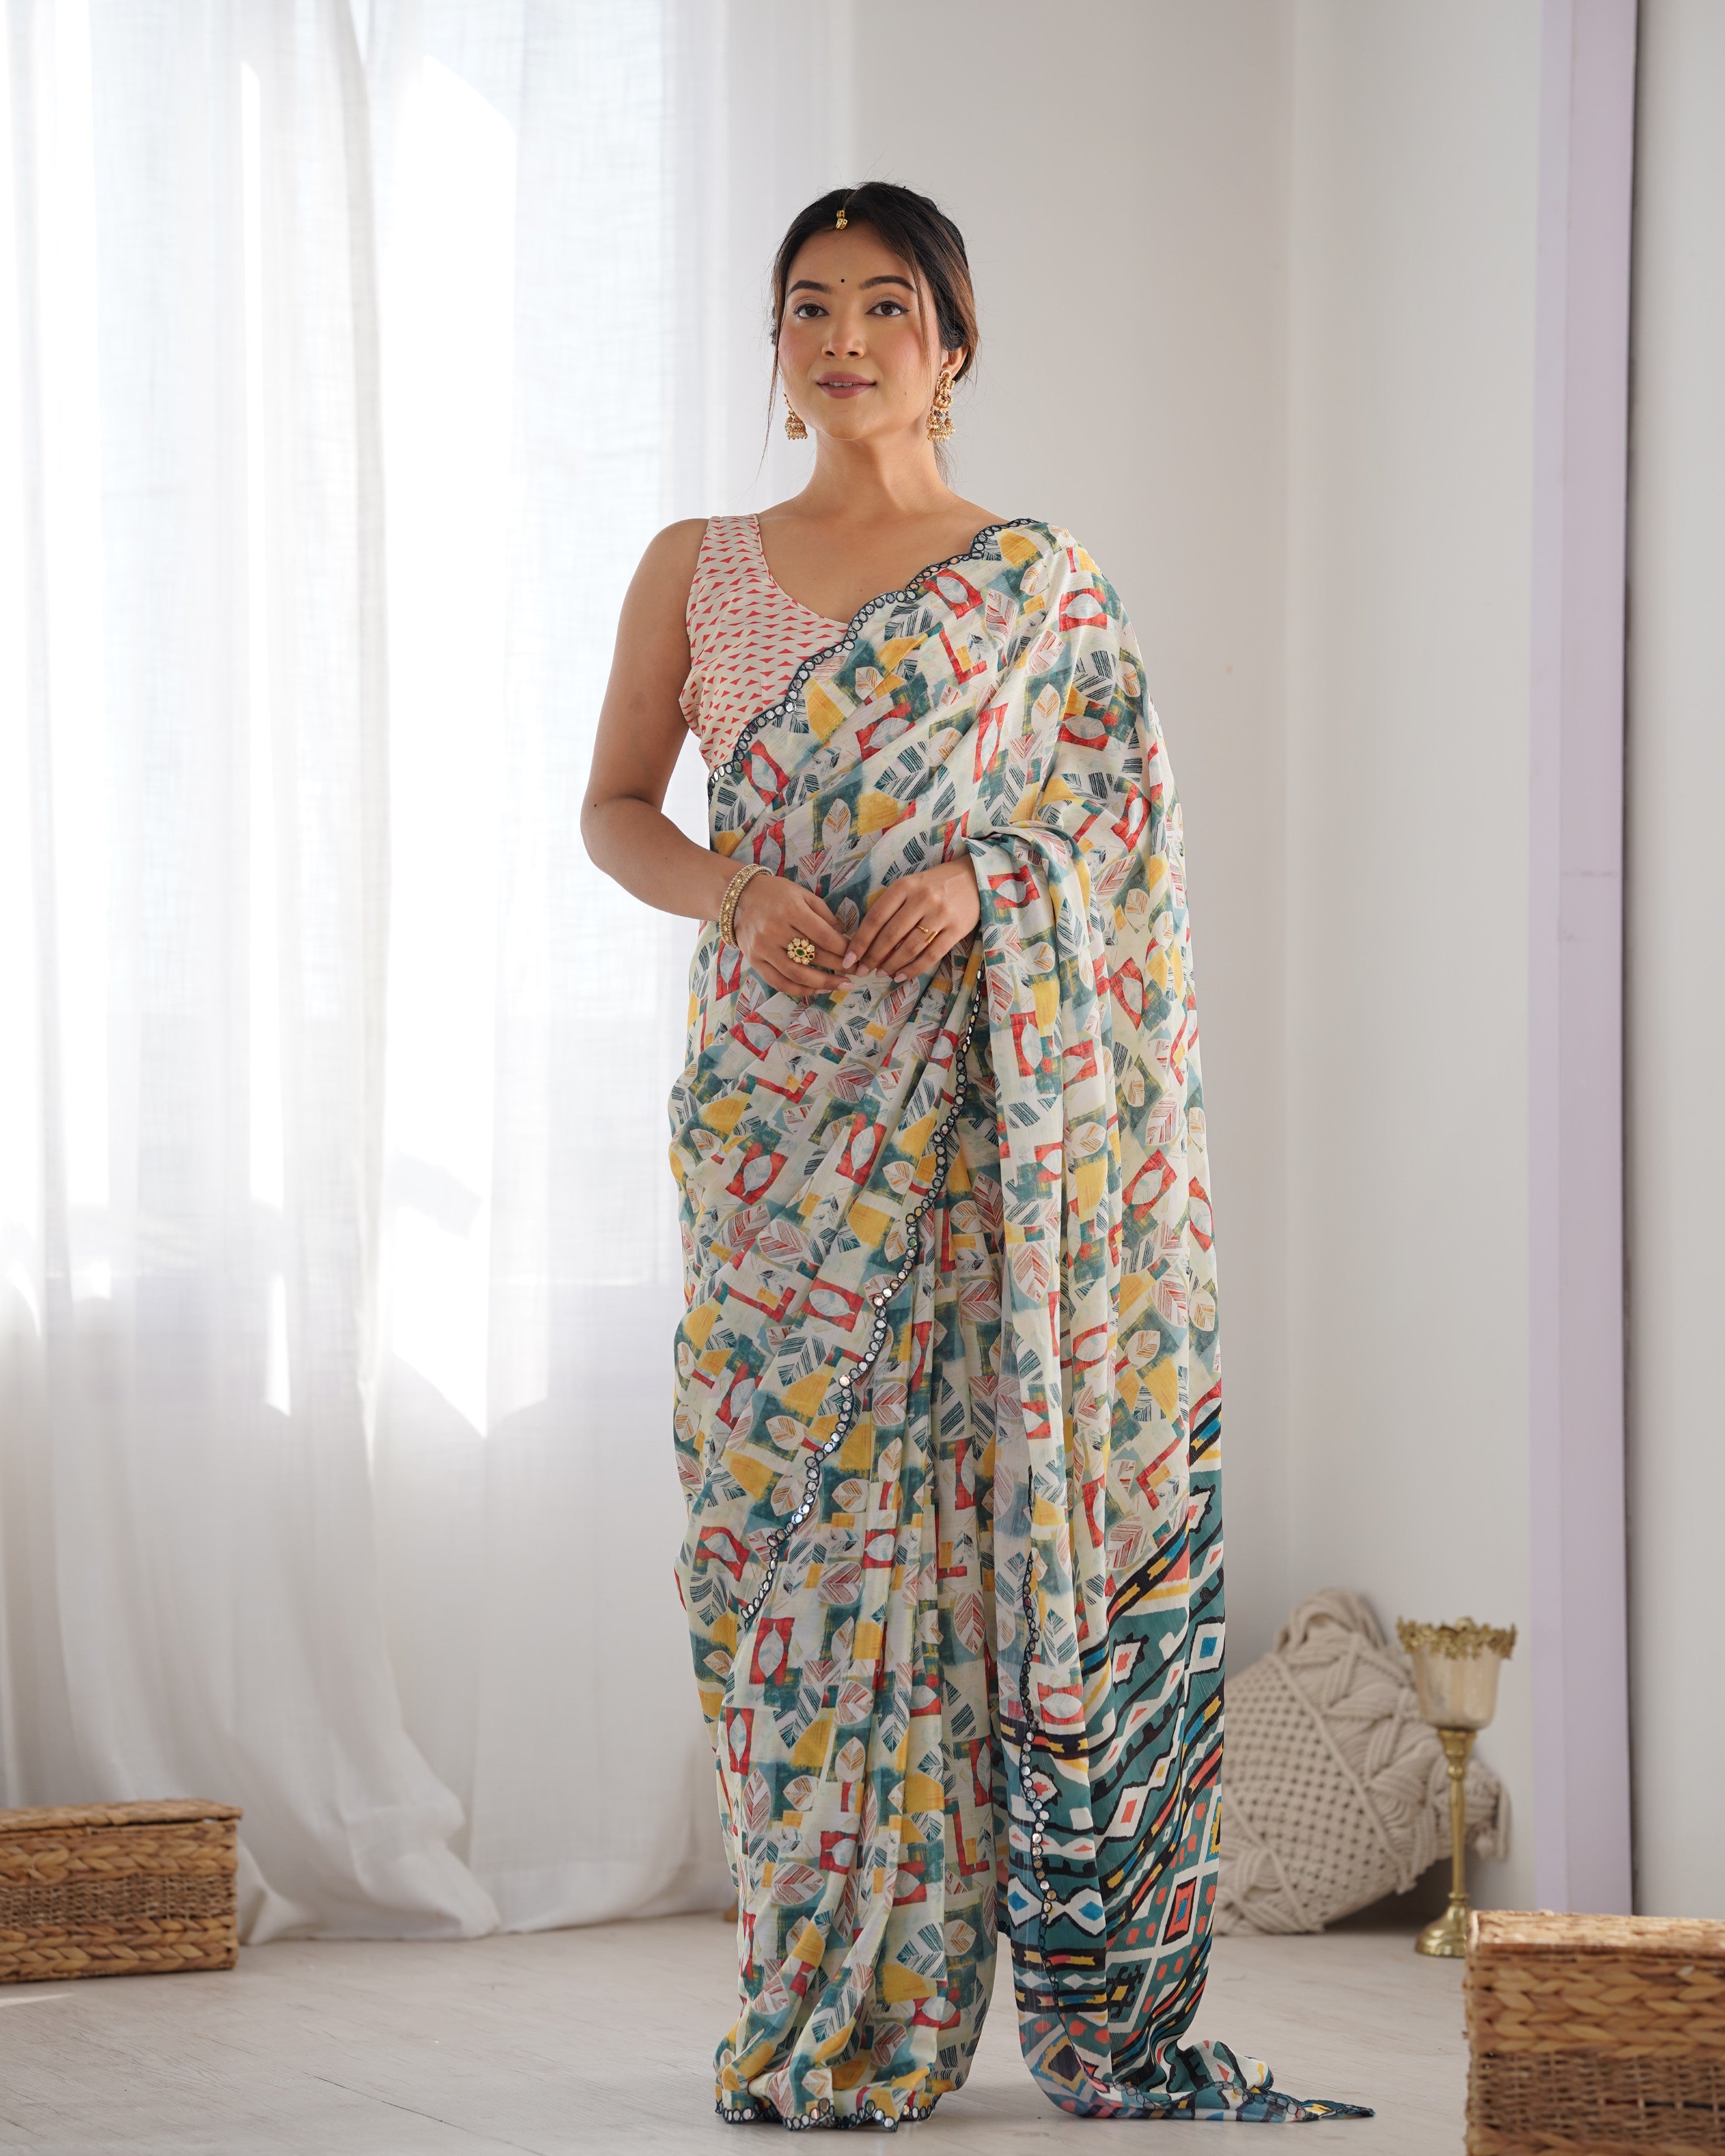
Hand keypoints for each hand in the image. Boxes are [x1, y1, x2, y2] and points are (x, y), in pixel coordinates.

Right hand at [732, 873, 850, 996]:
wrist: (739, 897)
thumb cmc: (776, 894)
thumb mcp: (803, 895)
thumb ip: (825, 916)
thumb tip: (845, 939)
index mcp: (791, 910)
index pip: (825, 936)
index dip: (845, 949)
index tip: (858, 956)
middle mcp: (776, 930)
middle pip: (814, 956)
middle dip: (840, 966)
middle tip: (857, 972)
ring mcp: (763, 948)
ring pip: (798, 973)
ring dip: (824, 983)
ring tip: (843, 986)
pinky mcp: (754, 960)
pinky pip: (779, 982)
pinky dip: (800, 990)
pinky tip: (817, 990)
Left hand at [841, 858, 979, 981]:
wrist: (974, 876)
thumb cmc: (935, 883)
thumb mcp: (910, 885)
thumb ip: (891, 906)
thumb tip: (867, 939)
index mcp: (905, 886)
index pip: (876, 917)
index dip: (860, 941)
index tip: (849, 958)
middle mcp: (922, 899)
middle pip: (891, 935)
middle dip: (872, 957)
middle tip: (862, 971)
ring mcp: (941, 915)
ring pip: (910, 947)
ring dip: (891, 965)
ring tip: (881, 973)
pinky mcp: (957, 929)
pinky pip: (931, 955)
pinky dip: (913, 969)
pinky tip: (901, 976)